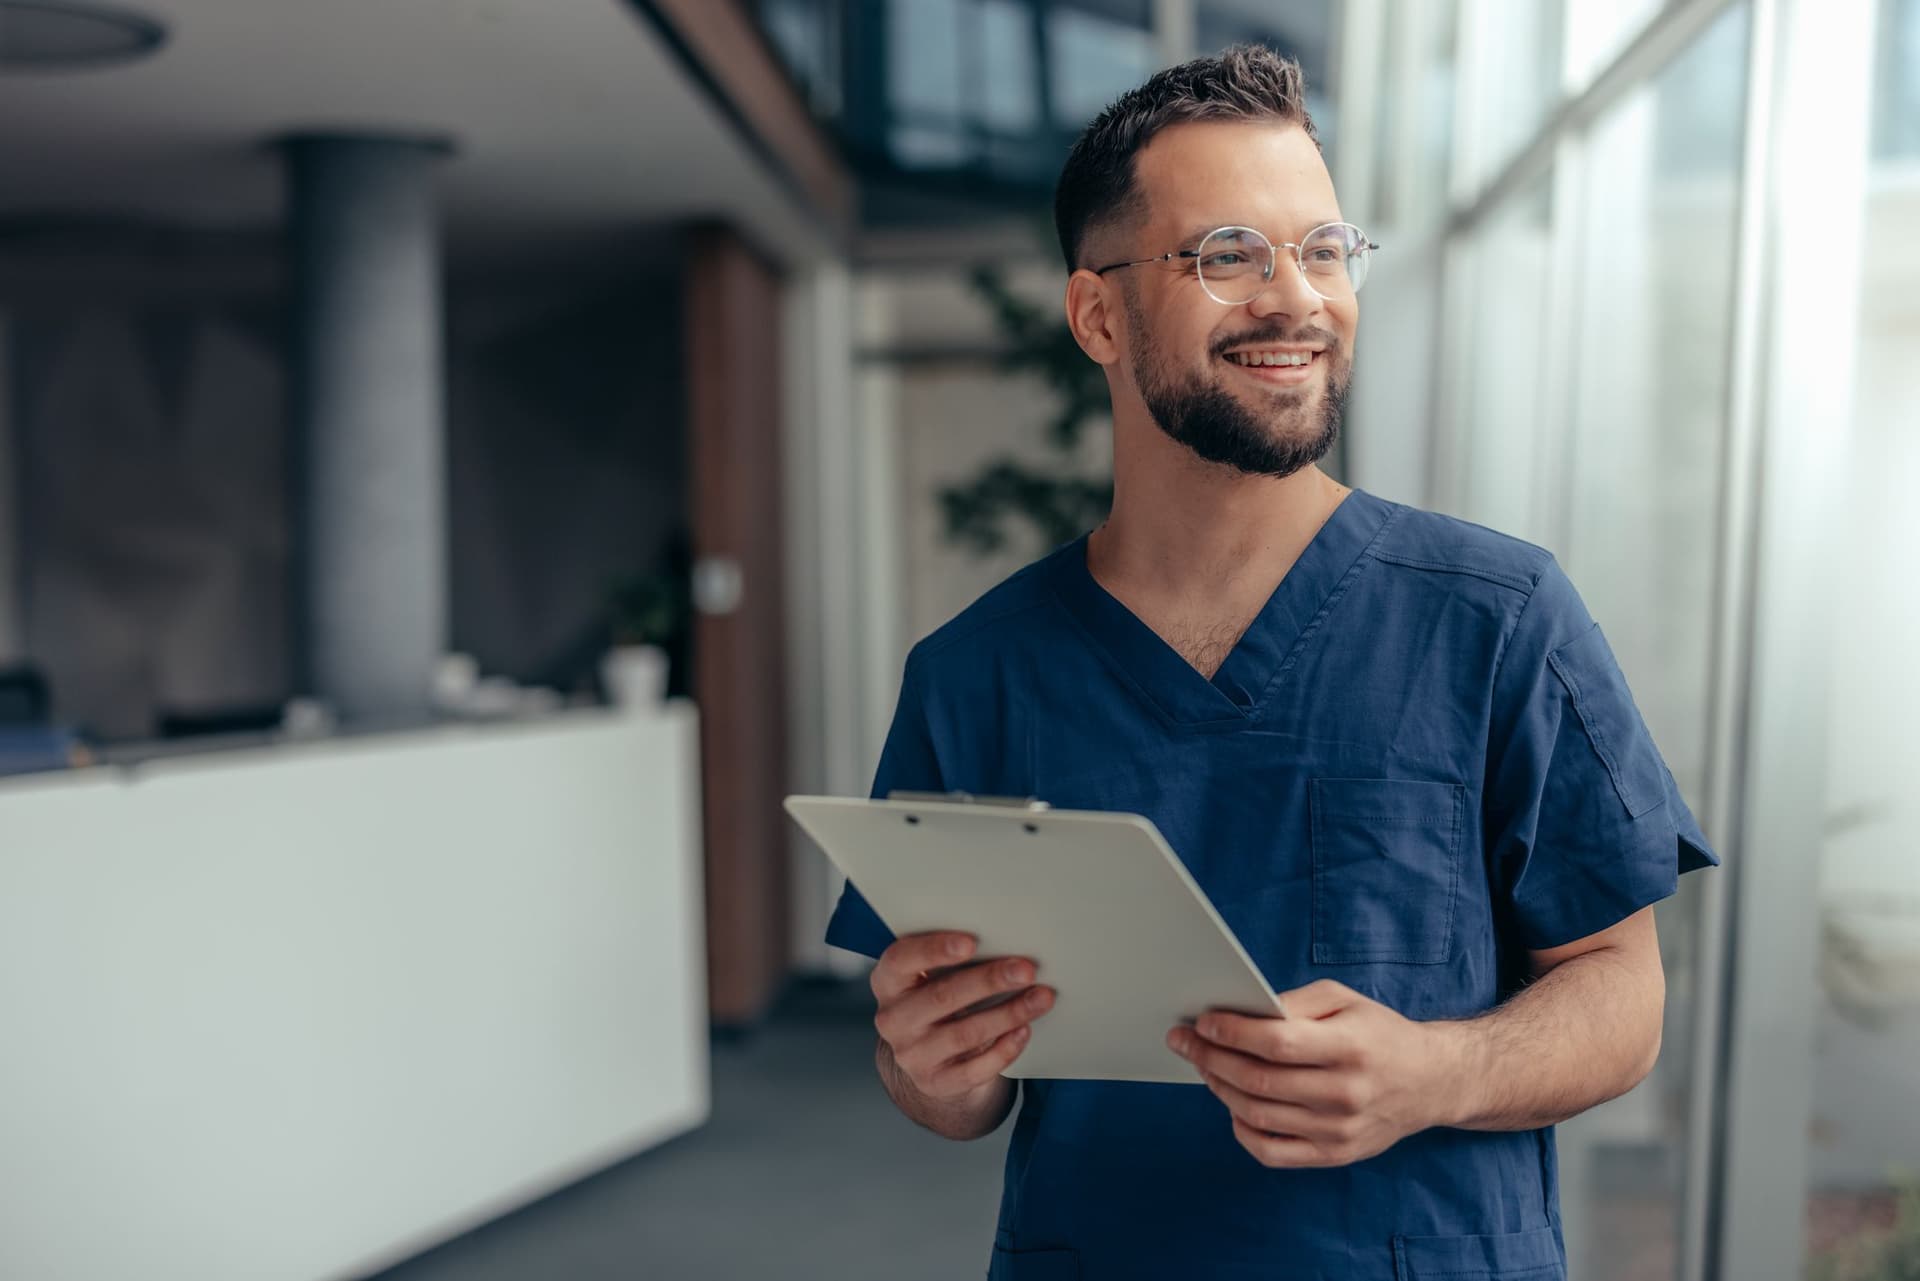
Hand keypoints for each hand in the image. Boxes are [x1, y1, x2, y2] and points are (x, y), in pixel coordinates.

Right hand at [872, 932, 1055, 1107]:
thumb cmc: (939, 999)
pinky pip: (974, 1069)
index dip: (934, 950)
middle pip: (942, 997)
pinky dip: (1003, 1049)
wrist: (930, 1056)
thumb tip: (1005, 941)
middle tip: (1025, 970)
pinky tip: (1024, 1031)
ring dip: (1008, 1014)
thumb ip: (953, 960)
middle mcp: (893, 1020)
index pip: (901, 961)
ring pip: (964, 1034)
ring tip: (1040, 998)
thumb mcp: (932, 976)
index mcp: (888, 983)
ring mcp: (912, 1055)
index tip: (971, 941)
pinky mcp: (935, 1083)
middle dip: (988, 981)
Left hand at [1166, 979, 1461, 1168]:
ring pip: (1258, 1115)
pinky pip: (1271, 1152)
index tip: (1202, 1023)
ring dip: (1220, 1088)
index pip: (1278, 1043)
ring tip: (1205, 1066)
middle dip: (1211, 1058)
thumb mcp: (1344, 1000)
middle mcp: (1346, 1093)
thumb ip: (1294, 1004)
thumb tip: (1243, 1013)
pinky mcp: (1334, 1155)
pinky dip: (1241, 1129)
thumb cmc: (1378, 1033)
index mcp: (1351, 1047)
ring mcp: (1339, 1130)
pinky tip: (1231, 1104)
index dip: (1232, 1033)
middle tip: (1184, 1041)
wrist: (1429, 1081)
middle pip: (1260, 1081)